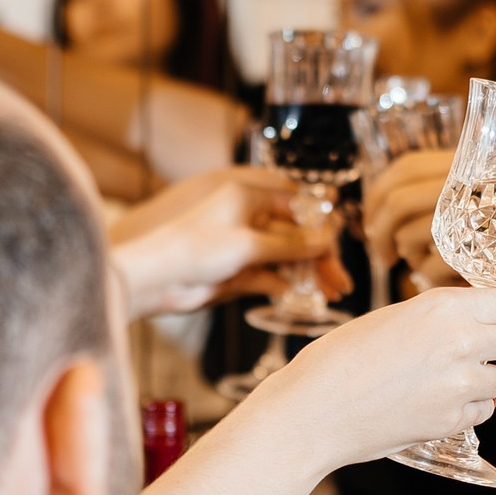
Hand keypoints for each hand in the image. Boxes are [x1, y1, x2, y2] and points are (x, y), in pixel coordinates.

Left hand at [108, 167, 339, 316]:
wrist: (156, 278)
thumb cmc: (194, 247)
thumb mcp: (249, 243)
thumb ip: (290, 244)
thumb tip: (326, 240)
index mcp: (249, 196)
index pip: (298, 206)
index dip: (321, 226)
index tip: (337, 247)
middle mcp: (248, 217)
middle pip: (295, 234)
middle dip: (319, 256)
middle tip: (339, 280)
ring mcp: (244, 245)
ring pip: (286, 257)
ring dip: (307, 274)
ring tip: (330, 292)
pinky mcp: (238, 270)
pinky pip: (271, 276)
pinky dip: (287, 285)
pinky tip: (303, 297)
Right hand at [245, 285, 495, 472]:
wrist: (312, 411)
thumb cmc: (338, 360)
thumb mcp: (392, 318)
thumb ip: (439, 316)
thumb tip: (475, 320)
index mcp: (443, 306)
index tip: (495, 318)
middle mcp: (459, 342)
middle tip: (468, 350)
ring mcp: (458, 385)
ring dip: (480, 380)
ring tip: (439, 381)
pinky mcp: (451, 422)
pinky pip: (482, 411)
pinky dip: (464, 410)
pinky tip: (430, 404)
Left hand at [364, 147, 495, 313]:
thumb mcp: (489, 204)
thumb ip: (451, 195)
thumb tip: (391, 206)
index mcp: (471, 165)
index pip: (405, 168)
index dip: (378, 193)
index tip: (372, 217)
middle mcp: (474, 185)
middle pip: (400, 202)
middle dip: (380, 231)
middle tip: (383, 253)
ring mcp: (479, 221)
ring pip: (412, 236)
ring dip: (409, 255)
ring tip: (424, 264)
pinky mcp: (482, 259)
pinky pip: (431, 267)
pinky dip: (429, 277)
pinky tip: (444, 279)